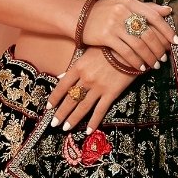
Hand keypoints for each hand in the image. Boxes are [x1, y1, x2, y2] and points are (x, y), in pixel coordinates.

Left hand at [45, 45, 170, 134]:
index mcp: (78, 67)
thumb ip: (75, 66)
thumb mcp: (88, 52)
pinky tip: (88, 130)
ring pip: (82, 107)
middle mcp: (86, 79)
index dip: (54, 98)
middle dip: (61, 113)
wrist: (130, 47)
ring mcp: (98, 87)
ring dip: (73, 119)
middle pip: (70, 99)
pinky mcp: (111, 93)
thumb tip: (60, 76)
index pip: (62, 86)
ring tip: (66, 128)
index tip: (48, 107)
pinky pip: (100, 110)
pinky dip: (94, 122)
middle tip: (54, 123)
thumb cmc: (108, 46)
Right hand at [78, 0, 177, 71]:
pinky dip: (135, 61)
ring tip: (155, 65)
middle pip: (148, 33)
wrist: (79, 17)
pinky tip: (140, 67)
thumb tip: (168, 11)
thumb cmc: (104, 12)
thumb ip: (145, 8)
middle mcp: (123, 11)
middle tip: (164, 58)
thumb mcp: (124, 5)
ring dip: (149, 57)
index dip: (167, 30)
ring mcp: (114, 24)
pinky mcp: (106, 36)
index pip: (154, 16)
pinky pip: (126, 52)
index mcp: (130, 1)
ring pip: (139, 45)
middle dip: (159, 48)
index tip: (176, 42)